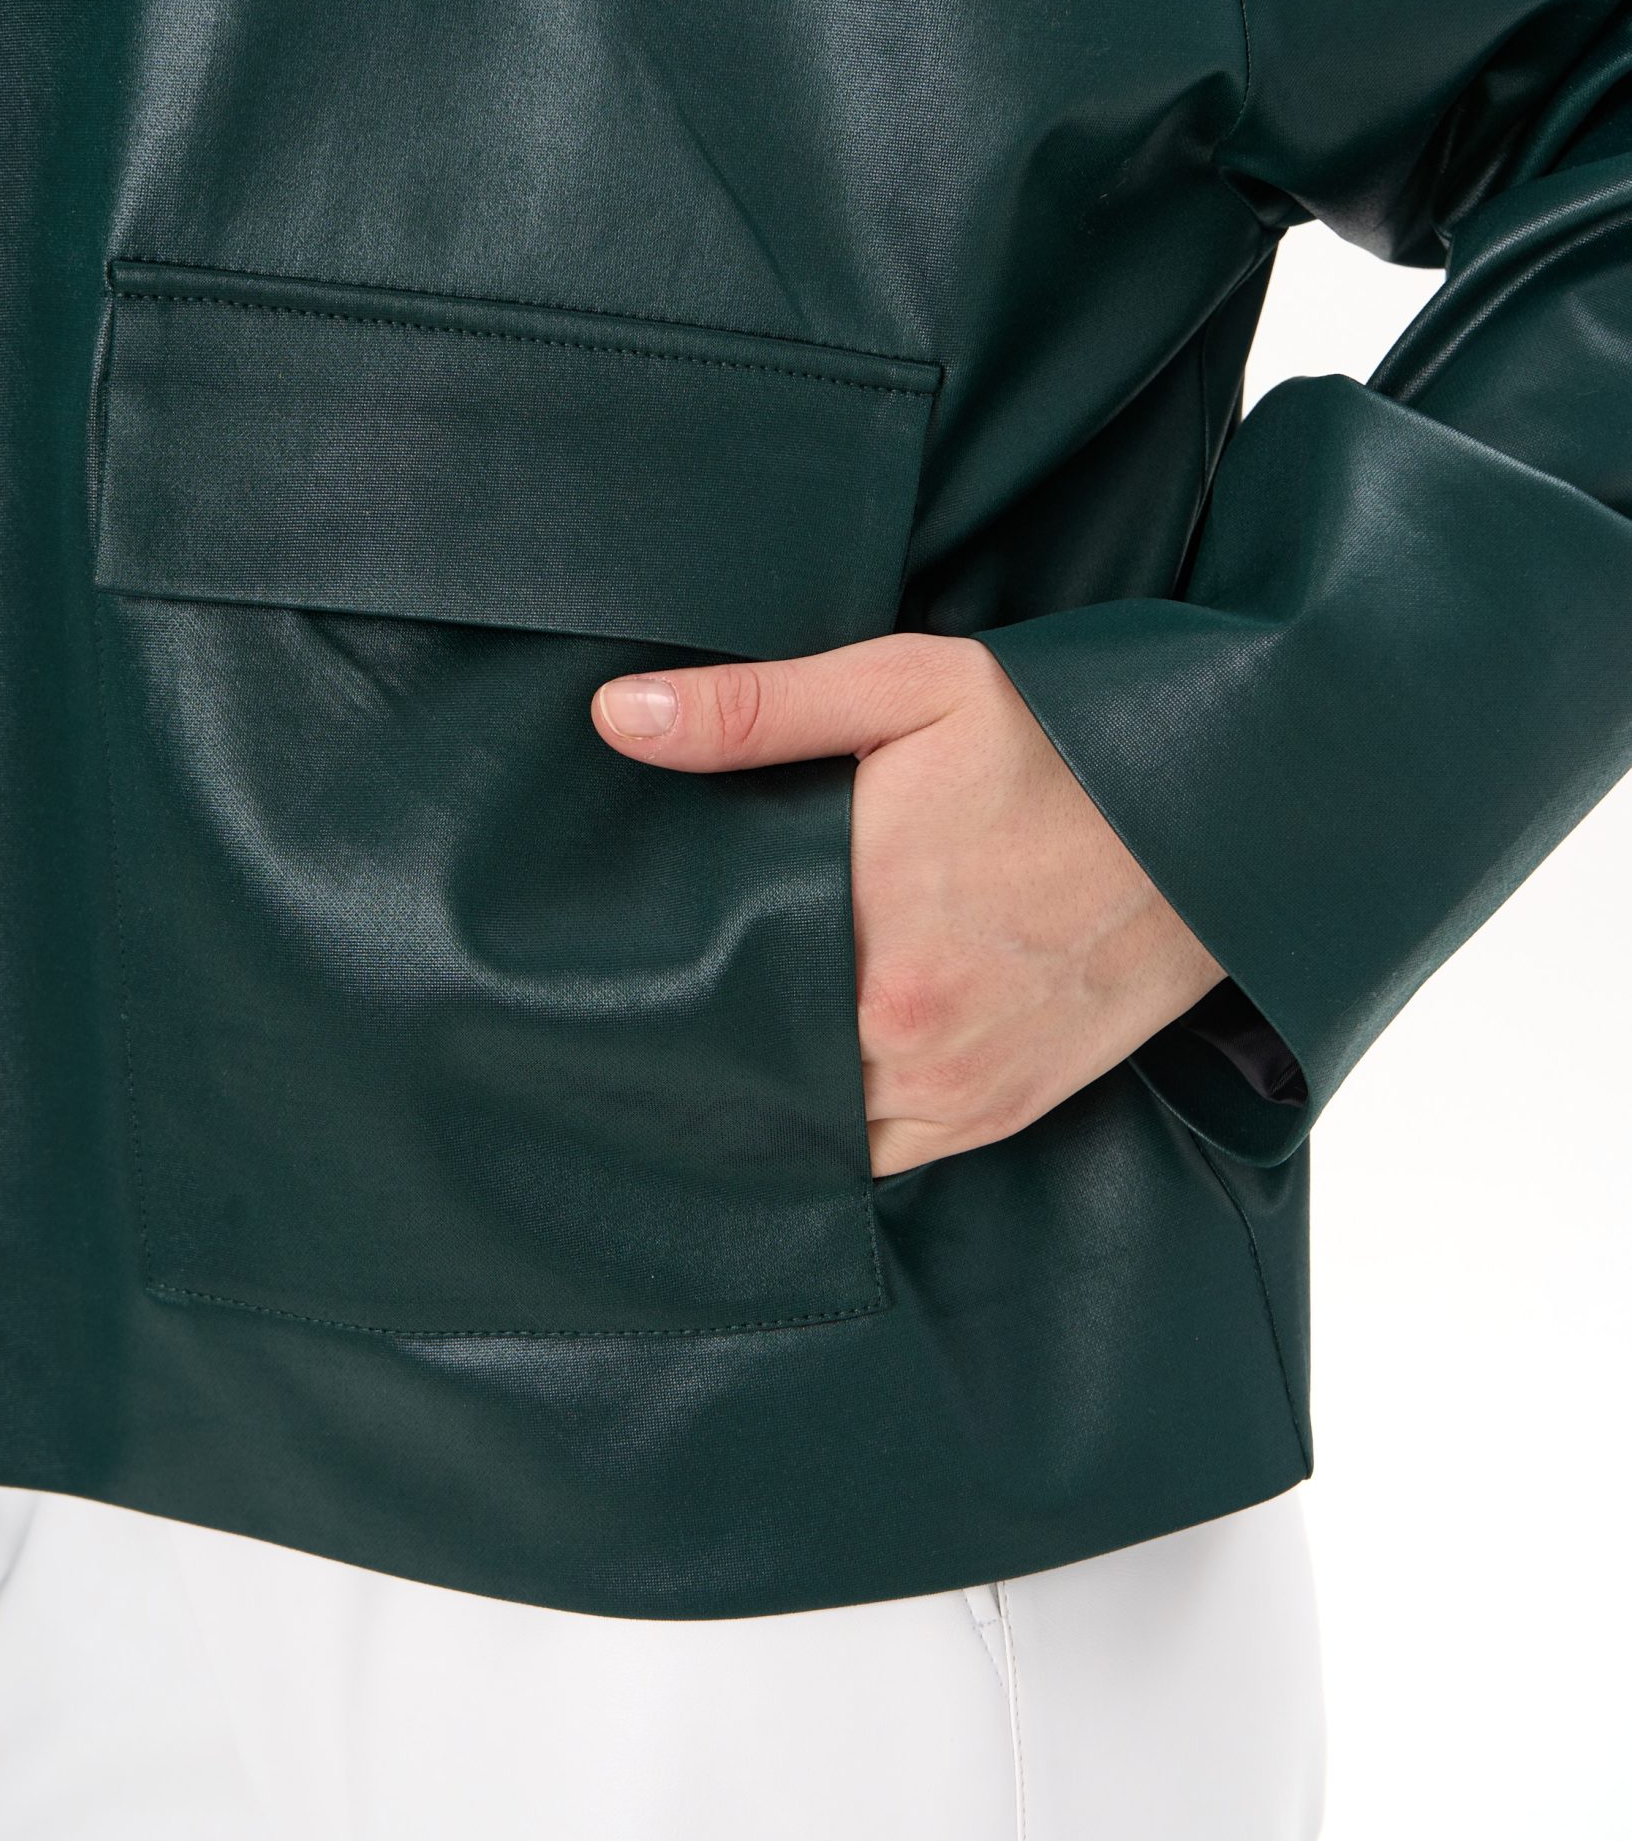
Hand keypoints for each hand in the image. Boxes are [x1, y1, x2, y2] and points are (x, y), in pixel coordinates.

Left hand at [592, 633, 1224, 1176]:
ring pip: (812, 1131)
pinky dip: (834, 1131)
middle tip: (631, 1016)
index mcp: (873, 935)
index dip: (651, 995)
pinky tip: (794, 1088)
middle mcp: (911, 1037)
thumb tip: (618, 717)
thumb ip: (757, 709)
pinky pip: (884, 1154)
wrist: (1235, 809)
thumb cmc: (1072, 735)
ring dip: (763, 1098)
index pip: (713, 1000)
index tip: (605, 977)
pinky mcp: (1006, 1110)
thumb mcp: (913, 686)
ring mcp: (963, 1087)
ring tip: (703, 1052)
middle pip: (752, 1076)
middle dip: (695, 1050)